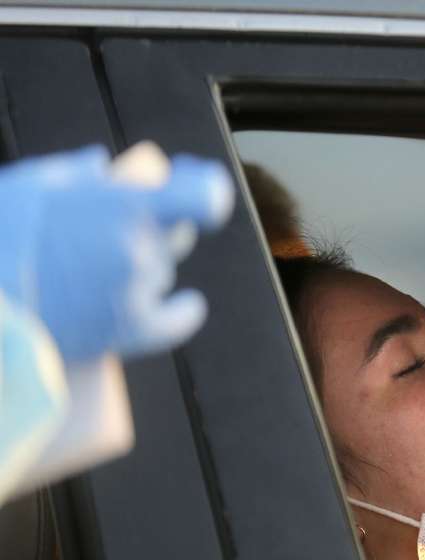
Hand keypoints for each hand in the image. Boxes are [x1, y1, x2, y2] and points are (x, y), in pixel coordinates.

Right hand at [0, 145, 233, 361]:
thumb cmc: (2, 238)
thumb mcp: (31, 187)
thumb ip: (76, 173)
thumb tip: (103, 165)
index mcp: (125, 204)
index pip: (203, 195)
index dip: (204, 185)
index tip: (196, 178)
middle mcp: (141, 246)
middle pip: (176, 233)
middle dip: (155, 227)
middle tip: (114, 232)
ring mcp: (139, 289)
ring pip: (159, 271)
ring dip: (140, 267)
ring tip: (90, 273)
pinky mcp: (133, 329)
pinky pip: (179, 317)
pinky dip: (182, 310)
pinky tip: (187, 303)